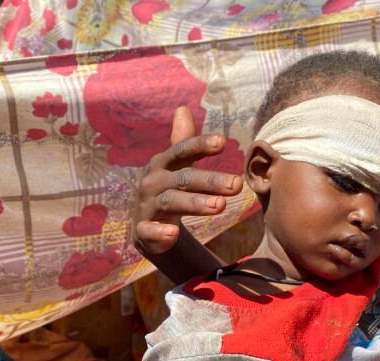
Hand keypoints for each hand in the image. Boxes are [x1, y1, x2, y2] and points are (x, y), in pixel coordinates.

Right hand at [134, 106, 243, 255]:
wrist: (145, 226)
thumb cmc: (168, 189)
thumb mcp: (175, 165)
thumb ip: (182, 140)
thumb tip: (183, 108)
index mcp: (163, 164)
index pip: (181, 151)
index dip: (200, 145)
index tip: (223, 143)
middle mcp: (153, 182)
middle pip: (183, 179)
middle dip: (210, 181)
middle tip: (237, 185)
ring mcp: (147, 206)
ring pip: (171, 202)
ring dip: (195, 204)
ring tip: (221, 206)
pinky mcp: (142, 230)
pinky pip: (149, 231)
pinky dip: (159, 232)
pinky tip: (173, 234)